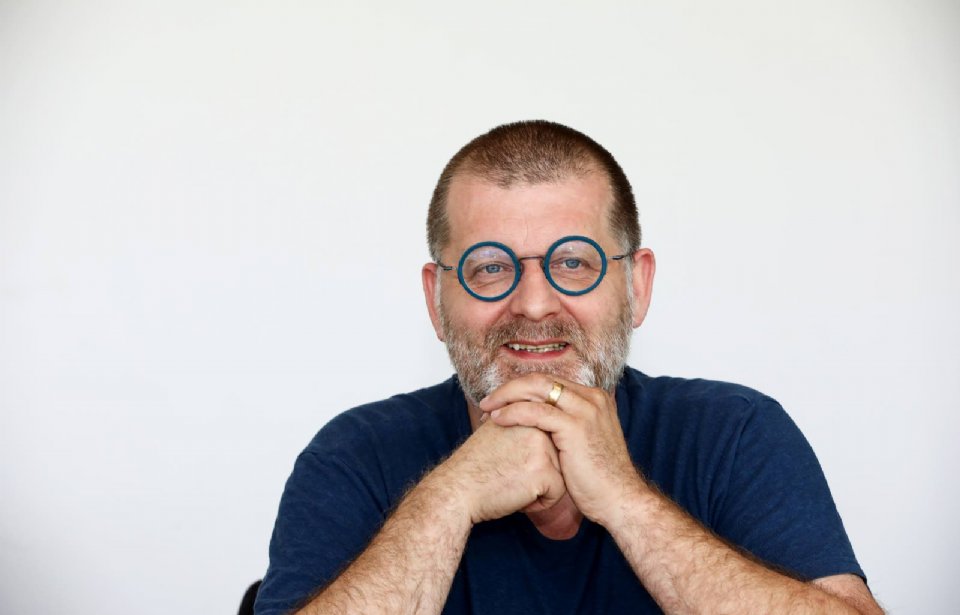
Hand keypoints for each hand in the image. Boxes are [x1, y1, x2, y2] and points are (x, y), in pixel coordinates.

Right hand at [435, 420, 566, 524]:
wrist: (457, 489)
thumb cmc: (475, 466)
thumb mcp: (497, 430)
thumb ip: (519, 421)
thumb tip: (537, 420)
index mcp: (528, 412)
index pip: (551, 440)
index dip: (531, 459)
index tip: (508, 462)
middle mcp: (538, 425)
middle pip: (559, 457)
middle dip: (538, 473)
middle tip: (508, 474)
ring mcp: (542, 447)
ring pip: (561, 475)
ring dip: (539, 488)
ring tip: (511, 483)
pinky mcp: (544, 471)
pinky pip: (557, 493)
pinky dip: (539, 503)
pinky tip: (515, 495)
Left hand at [479, 374, 642, 526]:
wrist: (620, 500)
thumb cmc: (599, 479)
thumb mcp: (584, 443)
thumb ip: (567, 426)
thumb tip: (539, 423)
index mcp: (594, 398)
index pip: (550, 382)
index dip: (521, 389)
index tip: (501, 403)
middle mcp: (592, 398)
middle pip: (541, 379)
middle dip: (509, 389)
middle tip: (488, 402)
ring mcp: (585, 410)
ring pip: (536, 389)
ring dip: (506, 397)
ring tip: (487, 409)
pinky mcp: (575, 426)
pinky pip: (535, 412)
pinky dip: (513, 413)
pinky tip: (497, 420)